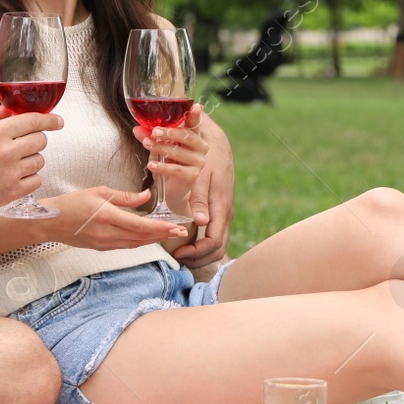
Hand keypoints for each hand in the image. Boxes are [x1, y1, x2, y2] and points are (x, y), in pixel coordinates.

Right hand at [0, 105, 61, 213]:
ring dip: (30, 160)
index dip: (50, 120)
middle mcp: (5, 151)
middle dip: (34, 140)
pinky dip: (29, 178)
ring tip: (12, 163)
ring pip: (39, 161)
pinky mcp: (12, 192)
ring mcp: (10, 173)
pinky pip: (36, 180)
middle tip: (21, 145)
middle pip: (41, 140)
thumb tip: (13, 107)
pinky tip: (13, 177)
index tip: (57, 121)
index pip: (34, 120)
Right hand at [39, 186, 190, 249]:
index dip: (160, 228)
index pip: (140, 225)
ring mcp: (104, 243)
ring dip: (154, 239)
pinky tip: (149, 237)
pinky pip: (126, 245)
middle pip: (142, 238)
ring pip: (136, 244)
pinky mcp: (102, 247)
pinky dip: (140, 241)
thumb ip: (124, 196)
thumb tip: (146, 196)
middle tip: (181, 232)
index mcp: (107, 217)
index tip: (176, 227)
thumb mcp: (99, 192)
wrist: (50, 222)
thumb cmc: (72, 203)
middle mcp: (107, 234)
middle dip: (163, 235)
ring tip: (169, 234)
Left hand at [133, 106, 207, 214]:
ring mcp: (198, 162)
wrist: (171, 189)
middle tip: (154, 131)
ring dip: (161, 148)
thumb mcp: (157, 147)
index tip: (195, 107)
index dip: (195, 115)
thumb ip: (149, 137)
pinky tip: (151, 165)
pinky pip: (176, 169)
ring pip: (179, 152)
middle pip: (187, 136)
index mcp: (193, 136)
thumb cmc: (167, 163)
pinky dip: (162, 167)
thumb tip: (137, 128)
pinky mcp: (192, 176)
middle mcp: (200, 147)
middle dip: (169, 132)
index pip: (195, 123)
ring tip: (147, 145)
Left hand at [172, 110, 234, 267]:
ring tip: (181, 254)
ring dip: (201, 254)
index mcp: (221, 208)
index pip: (213, 242)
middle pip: (217, 248)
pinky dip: (203, 244)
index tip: (178, 252)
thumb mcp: (200, 177)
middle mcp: (226, 214)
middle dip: (199, 259)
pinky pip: (215, 235)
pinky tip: (188, 242)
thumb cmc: (206, 158)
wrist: (217, 144)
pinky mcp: (220, 210)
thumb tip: (201, 222)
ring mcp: (224, 213)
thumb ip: (200, 199)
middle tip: (178, 258)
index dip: (196, 252)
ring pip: (218, 244)